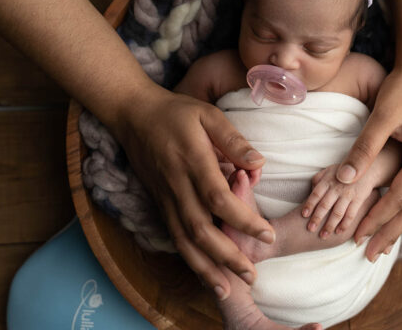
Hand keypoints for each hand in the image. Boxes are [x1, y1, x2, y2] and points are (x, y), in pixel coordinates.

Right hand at [111, 87, 274, 299]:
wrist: (134, 115)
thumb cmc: (177, 113)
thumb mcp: (209, 115)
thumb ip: (233, 140)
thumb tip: (260, 164)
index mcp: (193, 162)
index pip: (219, 199)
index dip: (243, 221)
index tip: (267, 234)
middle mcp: (177, 186)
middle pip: (200, 230)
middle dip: (227, 256)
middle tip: (252, 274)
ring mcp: (166, 198)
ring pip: (184, 241)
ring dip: (206, 268)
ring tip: (228, 289)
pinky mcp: (160, 204)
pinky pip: (175, 237)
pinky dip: (189, 259)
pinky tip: (205, 273)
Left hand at [301, 164, 377, 237]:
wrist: (367, 169)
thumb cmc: (343, 172)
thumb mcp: (329, 170)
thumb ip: (318, 179)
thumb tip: (310, 190)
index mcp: (327, 180)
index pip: (316, 194)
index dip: (310, 204)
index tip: (304, 215)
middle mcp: (337, 188)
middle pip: (325, 205)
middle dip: (317, 218)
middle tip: (310, 229)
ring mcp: (348, 194)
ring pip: (337, 212)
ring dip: (330, 225)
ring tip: (323, 235)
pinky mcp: (358, 200)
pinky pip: (351, 214)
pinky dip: (345, 224)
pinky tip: (339, 232)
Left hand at [335, 64, 401, 260]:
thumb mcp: (382, 116)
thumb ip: (364, 148)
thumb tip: (344, 179)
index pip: (399, 197)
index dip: (377, 218)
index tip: (358, 236)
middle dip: (389, 231)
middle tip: (369, 255)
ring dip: (397, 222)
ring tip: (380, 243)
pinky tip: (391, 214)